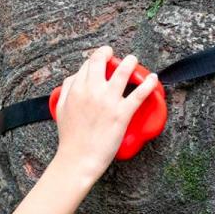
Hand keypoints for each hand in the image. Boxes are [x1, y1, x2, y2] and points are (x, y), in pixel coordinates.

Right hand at [53, 46, 159, 178]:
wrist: (77, 160)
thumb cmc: (70, 139)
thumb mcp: (61, 110)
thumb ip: (67, 91)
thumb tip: (74, 78)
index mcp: (77, 90)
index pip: (88, 64)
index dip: (96, 59)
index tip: (102, 61)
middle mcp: (93, 91)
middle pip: (102, 59)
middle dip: (109, 53)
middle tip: (115, 56)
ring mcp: (109, 101)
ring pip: (124, 70)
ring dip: (130, 62)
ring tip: (133, 62)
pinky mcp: (122, 114)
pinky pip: (139, 93)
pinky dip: (148, 83)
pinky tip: (152, 78)